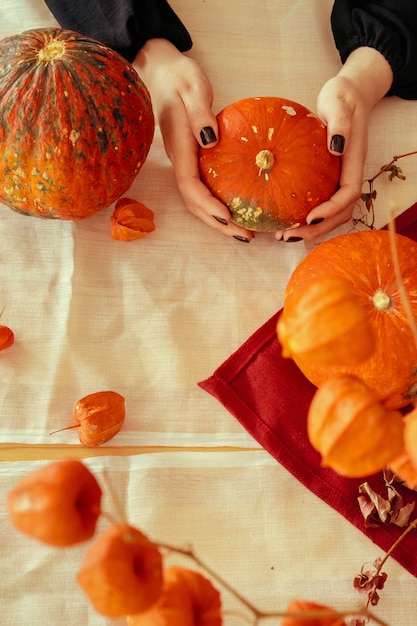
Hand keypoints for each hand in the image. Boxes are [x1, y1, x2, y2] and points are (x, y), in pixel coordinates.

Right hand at [134, 39, 253, 241]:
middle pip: (194, 202)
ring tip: (243, 232)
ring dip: (217, 219)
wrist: (163, 72)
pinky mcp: (192, 160)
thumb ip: (200, 114)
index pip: (189, 185)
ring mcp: (185, 162)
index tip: (226, 217)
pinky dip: (218, 204)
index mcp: (180, 147)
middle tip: (244, 236)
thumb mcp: (192, 88)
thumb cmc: (180, 78)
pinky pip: (203, 189)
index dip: (206, 204)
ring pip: (197, 199)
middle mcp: (180, 160)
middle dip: (217, 223)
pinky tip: (237, 209)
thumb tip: (211, 140)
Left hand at [275, 47, 393, 241]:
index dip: (331, 210)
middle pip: (341, 212)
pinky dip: (307, 216)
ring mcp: (340, 176)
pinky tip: (286, 219)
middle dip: (318, 228)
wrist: (347, 94)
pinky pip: (322, 202)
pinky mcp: (329, 177)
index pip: (348, 194)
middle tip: (290, 236)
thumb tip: (335, 148)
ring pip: (332, 212)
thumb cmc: (342, 97)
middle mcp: (349, 173)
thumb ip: (339, 125)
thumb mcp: (339, 104)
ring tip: (284, 235)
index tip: (309, 217)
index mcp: (354, 160)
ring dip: (311, 227)